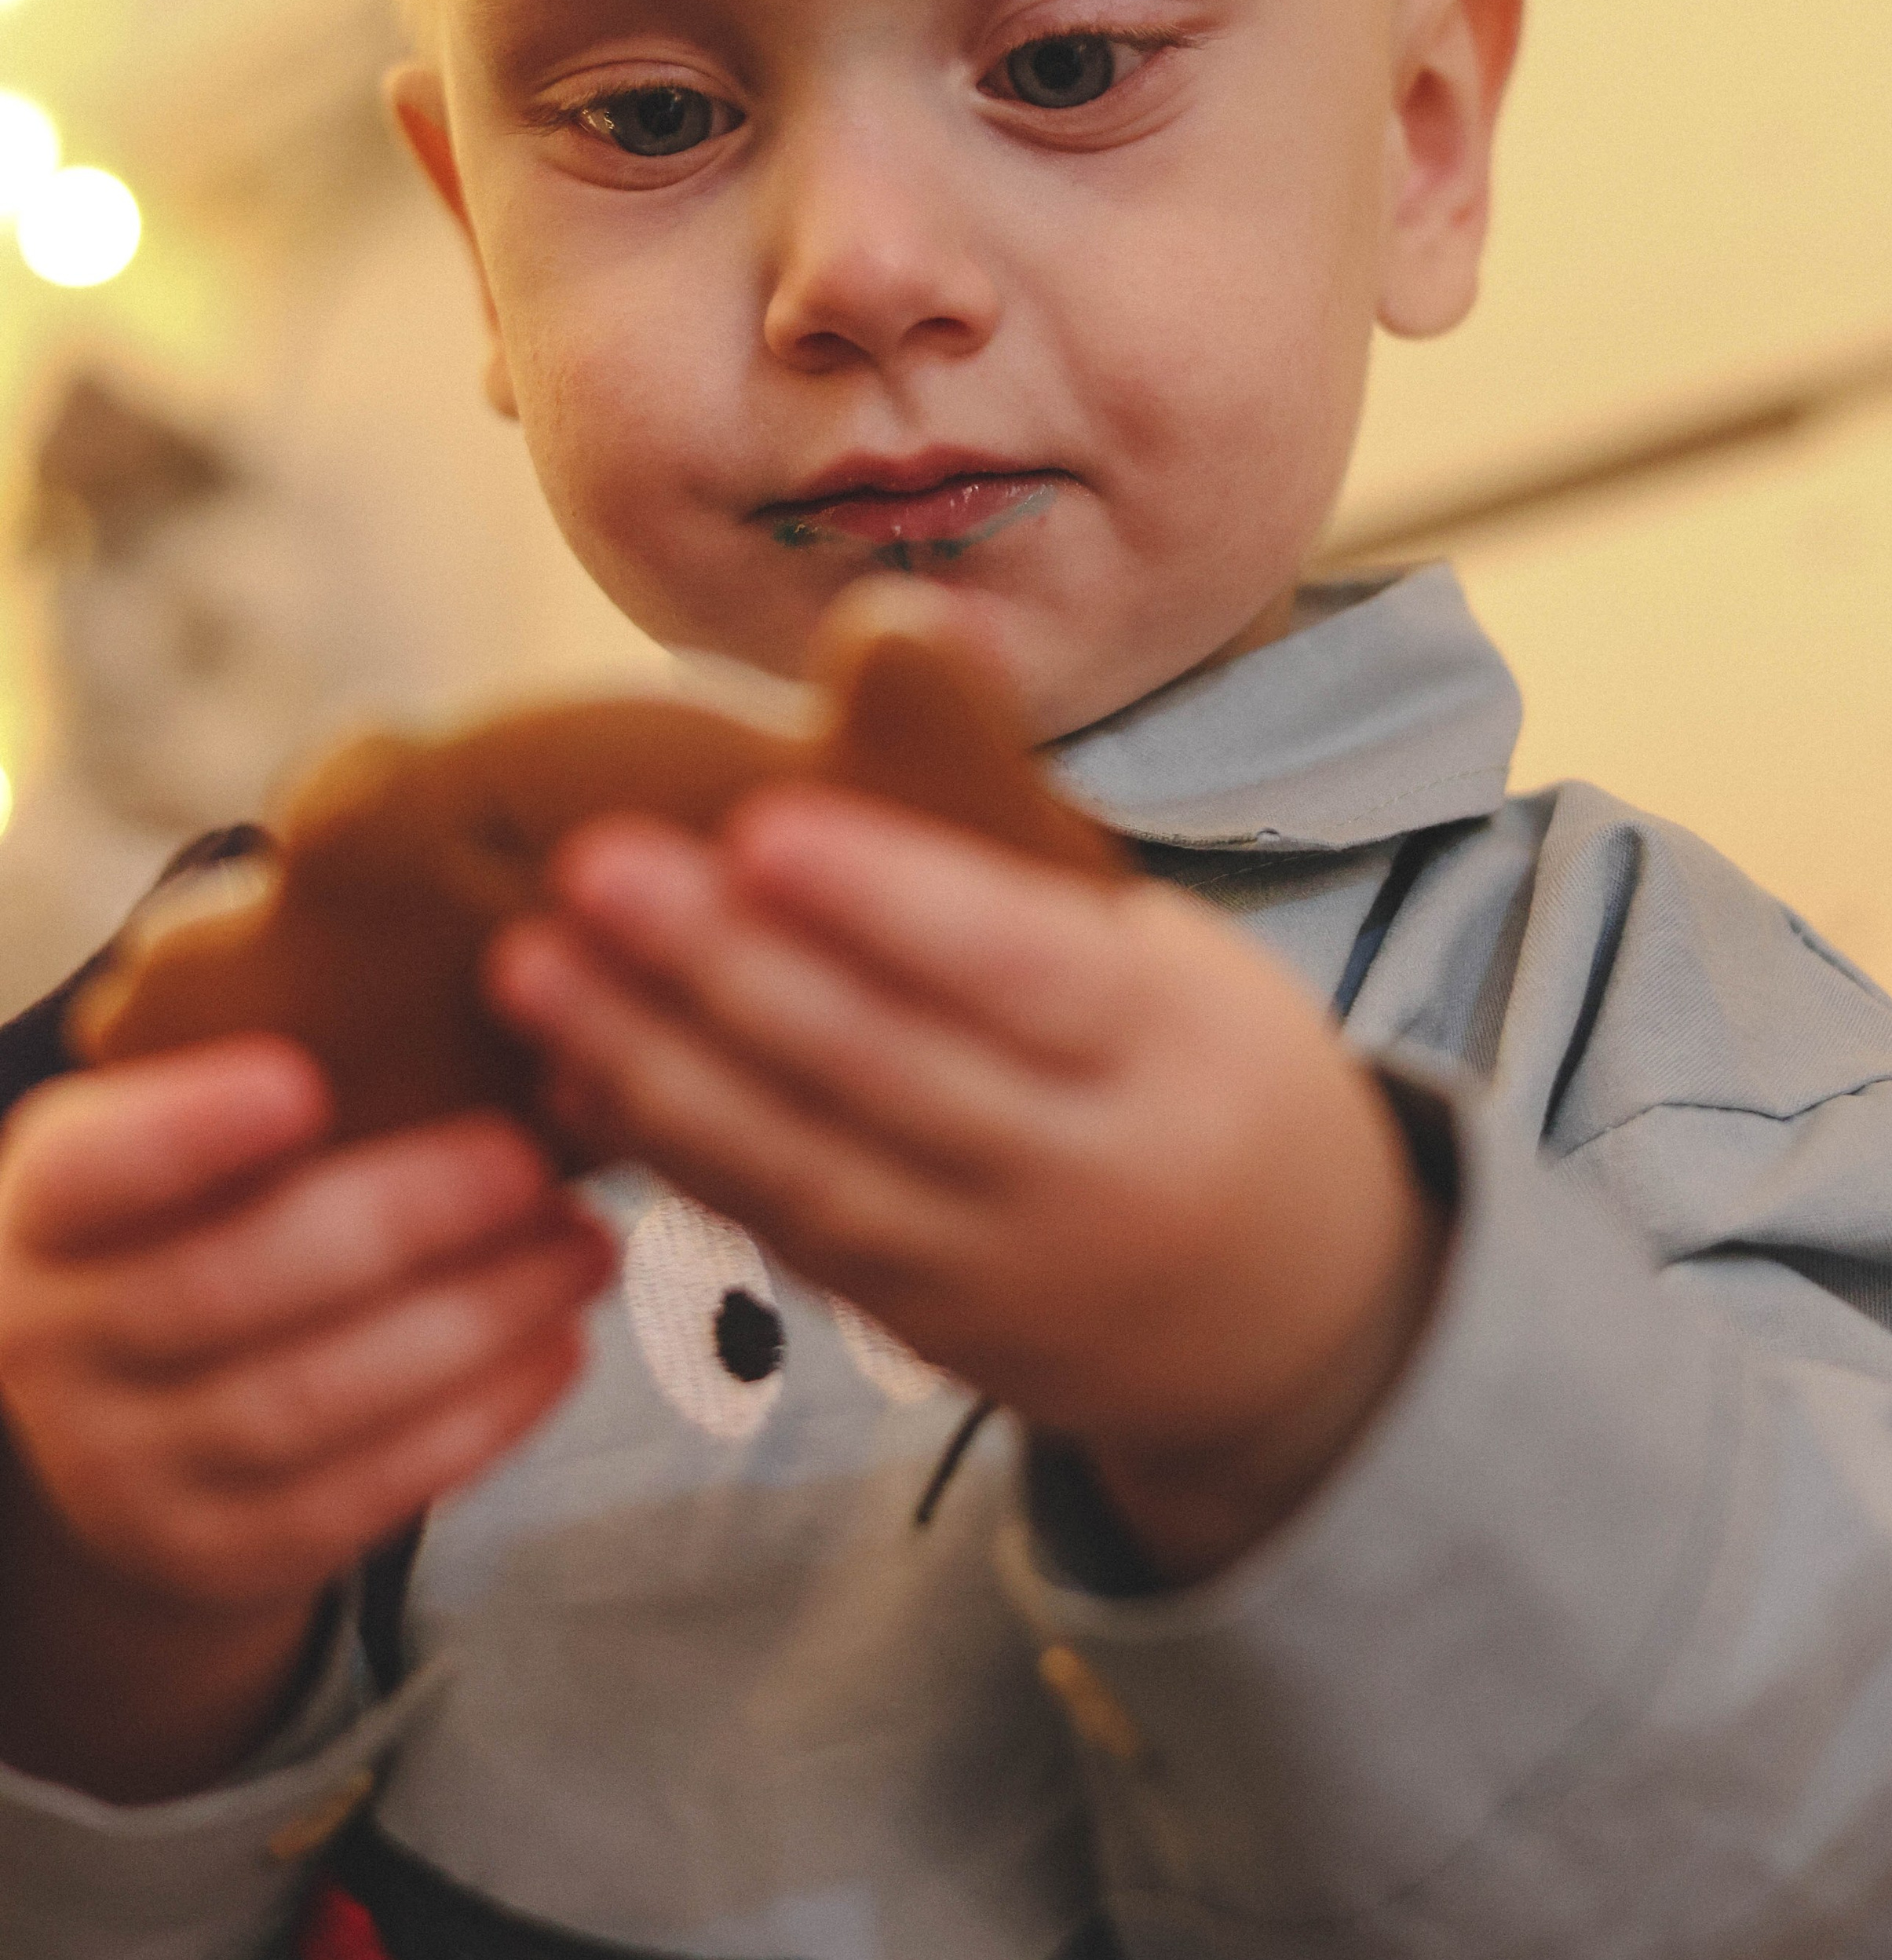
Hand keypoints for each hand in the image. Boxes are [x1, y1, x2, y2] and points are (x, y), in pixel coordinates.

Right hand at [0, 1039, 613, 1795]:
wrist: (131, 1413)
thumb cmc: (200, 1214)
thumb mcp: (183, 1134)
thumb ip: (278, 1066)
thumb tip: (457, 978)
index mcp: (47, 1207)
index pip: (97, 1169)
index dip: (190, 1131)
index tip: (302, 1083)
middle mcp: (60, 1343)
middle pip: (230, 1286)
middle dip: (402, 1220)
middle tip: (531, 1160)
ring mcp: (130, 1468)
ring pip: (310, 1402)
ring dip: (473, 1321)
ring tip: (585, 1247)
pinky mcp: (221, 1553)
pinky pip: (359, 1497)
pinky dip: (478, 1420)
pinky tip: (561, 1346)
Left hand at [489, 793, 1445, 1580]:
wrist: (1295, 1319)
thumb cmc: (1208, 1071)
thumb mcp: (1169, 950)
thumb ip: (1018, 838)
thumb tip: (895, 629)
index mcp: (1172, 1045)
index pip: (1020, 970)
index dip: (887, 902)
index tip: (760, 824)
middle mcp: (1088, 1168)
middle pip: (885, 1071)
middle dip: (723, 970)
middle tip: (589, 868)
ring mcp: (999, 1268)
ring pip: (808, 1171)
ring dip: (654, 1065)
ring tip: (529, 965)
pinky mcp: (925, 1330)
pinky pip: (786, 1238)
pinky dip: (675, 1155)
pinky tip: (574, 1074)